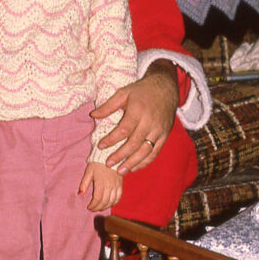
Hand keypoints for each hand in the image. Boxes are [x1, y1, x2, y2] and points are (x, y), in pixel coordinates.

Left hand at [78, 161, 122, 210]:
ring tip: (99, 207)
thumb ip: (84, 183)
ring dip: (105, 207)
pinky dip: (114, 203)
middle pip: (104, 202)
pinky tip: (109, 204)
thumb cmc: (97, 164)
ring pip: (112, 201)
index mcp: (100, 182)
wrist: (109, 156)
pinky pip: (119, 197)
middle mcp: (109, 185)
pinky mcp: (120, 184)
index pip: (97, 199)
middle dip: (98, 207)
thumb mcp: (88, 172)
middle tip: (93, 208)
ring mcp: (116, 185)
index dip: (93, 205)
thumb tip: (80, 194)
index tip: (88, 207)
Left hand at [92, 60, 178, 174]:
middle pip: (134, 143)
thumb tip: (93, 115)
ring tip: (120, 171)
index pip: (124, 129)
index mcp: (138, 110)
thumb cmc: (141, 91)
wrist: (165, 88)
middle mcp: (150, 122)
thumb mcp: (123, 93)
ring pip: (145, 151)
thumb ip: (108, 106)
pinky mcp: (164, 135)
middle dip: (120, 155)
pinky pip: (155, 152)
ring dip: (132, 163)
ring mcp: (158, 130)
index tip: (100, 146)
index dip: (111, 139)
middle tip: (108, 163)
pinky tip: (134, 168)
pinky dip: (144, 162)